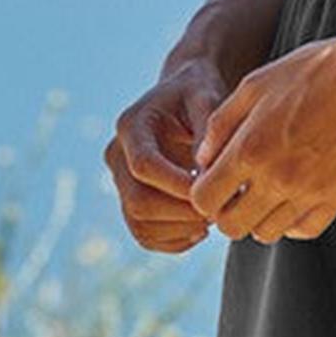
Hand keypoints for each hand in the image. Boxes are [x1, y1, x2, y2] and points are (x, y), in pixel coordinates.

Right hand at [104, 58, 227, 253]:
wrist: (185, 98)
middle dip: (181, 214)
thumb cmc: (199, 95)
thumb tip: (206, 173)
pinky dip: (174, 241)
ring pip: (140, 224)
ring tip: (211, 218)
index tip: (210, 191)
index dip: (176, 186)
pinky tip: (200, 229)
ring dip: (180, 230)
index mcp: (131, 126)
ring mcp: (121, 182)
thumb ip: (207, 132)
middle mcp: (117, 155)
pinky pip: (145, 235)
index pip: (144, 166)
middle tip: (217, 211)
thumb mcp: (207, 99)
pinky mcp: (131, 202)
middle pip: (138, 202)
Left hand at [188, 27, 335, 243]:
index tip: (214, 183)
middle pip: (231, 227)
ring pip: (266, 233)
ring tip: (267, 193)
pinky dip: (291, 222)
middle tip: (237, 193)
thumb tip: (203, 161)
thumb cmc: (310, 71)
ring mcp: (308, 192)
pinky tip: (293, 199)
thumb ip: (221, 124)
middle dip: (227, 212)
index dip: (203, 195)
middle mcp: (276, 178)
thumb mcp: (255, 85)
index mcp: (249, 148)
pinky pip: (303, 230)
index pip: (205, 200)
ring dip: (259, 218)